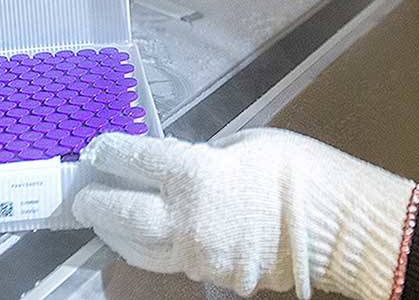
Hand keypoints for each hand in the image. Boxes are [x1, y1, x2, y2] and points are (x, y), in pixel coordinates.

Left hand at [72, 128, 417, 299]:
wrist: (336, 227)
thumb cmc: (297, 171)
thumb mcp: (248, 143)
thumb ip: (208, 155)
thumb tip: (186, 165)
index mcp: (194, 174)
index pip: (136, 161)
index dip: (112, 153)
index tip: (98, 149)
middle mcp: (185, 219)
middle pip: (123, 216)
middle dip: (98, 205)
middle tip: (83, 199)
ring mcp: (197, 254)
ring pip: (141, 249)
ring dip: (118, 234)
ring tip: (106, 222)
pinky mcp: (213, 276)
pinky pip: (172, 261)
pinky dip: (153, 250)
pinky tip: (149, 240)